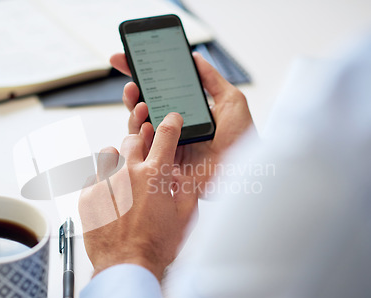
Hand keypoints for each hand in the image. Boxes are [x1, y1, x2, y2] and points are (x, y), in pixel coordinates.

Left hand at [79, 114, 197, 280]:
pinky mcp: (88, 195)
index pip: (165, 135)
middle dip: (141, 142)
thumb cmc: (155, 245)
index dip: (171, 123)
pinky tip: (111, 200)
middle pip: (133, 139)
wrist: (127, 265)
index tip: (170, 119)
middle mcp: (128, 173)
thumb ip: (185, 187)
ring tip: (122, 179)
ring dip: (117, 160)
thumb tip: (178, 173)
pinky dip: (102, 183)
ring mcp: (105, 183)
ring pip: (108, 153)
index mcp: (154, 175)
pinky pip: (93, 177)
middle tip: (144, 157)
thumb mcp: (184, 216)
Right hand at [110, 52, 254, 196]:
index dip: (138, 75)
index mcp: (184, 113)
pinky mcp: (163, 165)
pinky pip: (143, 151)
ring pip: (137, 129)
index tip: (124, 59)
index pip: (156, 92)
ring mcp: (166, 147)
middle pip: (141, 109)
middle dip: (131, 95)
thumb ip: (211, 79)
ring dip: (134, 114)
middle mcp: (171, 129)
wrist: (247, 168)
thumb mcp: (231, 101)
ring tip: (141, 104)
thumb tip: (194, 57)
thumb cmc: (243, 138)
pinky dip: (140, 137)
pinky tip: (146, 126)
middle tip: (131, 85)